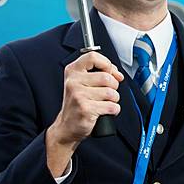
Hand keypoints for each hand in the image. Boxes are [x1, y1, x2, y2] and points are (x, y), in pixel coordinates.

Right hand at [45, 51, 123, 177]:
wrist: (66, 126)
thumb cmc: (76, 104)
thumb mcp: (82, 83)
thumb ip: (99, 72)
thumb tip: (117, 73)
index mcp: (73, 71)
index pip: (92, 56)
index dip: (106, 63)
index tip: (110, 72)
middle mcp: (74, 82)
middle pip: (107, 77)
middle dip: (113, 86)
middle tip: (107, 93)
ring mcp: (79, 96)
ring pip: (111, 93)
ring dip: (114, 100)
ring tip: (104, 103)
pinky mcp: (86, 109)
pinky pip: (112, 106)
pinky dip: (113, 110)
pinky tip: (104, 111)